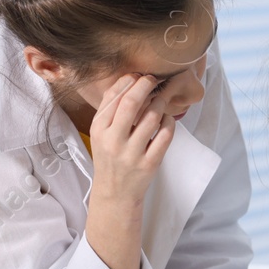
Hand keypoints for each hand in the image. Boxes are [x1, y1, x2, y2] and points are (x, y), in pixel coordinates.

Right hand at [87, 74, 174, 206]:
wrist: (115, 192)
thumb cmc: (109, 156)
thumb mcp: (101, 133)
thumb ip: (110, 108)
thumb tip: (128, 78)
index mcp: (99, 129)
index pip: (114, 97)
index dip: (129, 81)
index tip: (138, 76)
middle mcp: (113, 141)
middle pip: (131, 103)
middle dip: (145, 85)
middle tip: (153, 79)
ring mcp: (132, 154)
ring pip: (152, 117)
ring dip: (159, 103)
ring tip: (160, 101)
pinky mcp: (149, 164)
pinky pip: (165, 135)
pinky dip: (169, 122)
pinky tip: (166, 119)